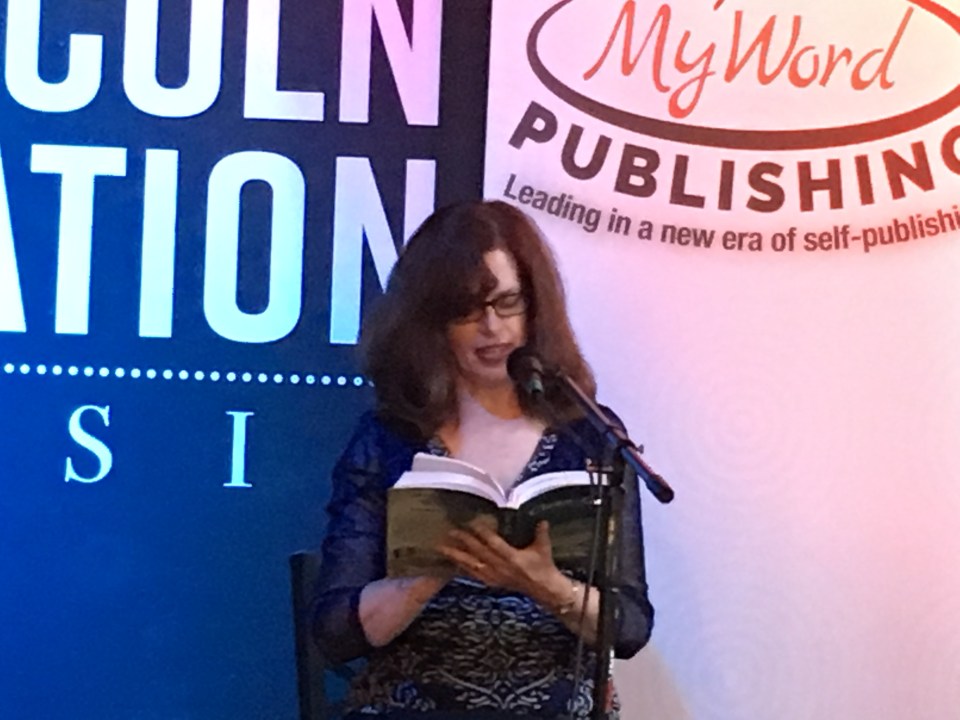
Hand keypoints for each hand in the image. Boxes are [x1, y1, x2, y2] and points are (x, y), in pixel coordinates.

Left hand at [437, 521, 570, 607]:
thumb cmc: (543, 565)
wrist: (543, 588)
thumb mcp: (543, 548)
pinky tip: (452, 562)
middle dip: (464, 541)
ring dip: (457, 556)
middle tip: (451, 531)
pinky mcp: (492, 582)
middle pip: (478, 552)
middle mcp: (500, 567)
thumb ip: (541, 532)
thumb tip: (541, 519)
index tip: (471, 522)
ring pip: (472, 565)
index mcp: (512, 557)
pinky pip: (474, 575)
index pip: (494, 543)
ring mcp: (495, 576)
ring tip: (442, 547)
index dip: (482, 533)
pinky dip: (462, 568)